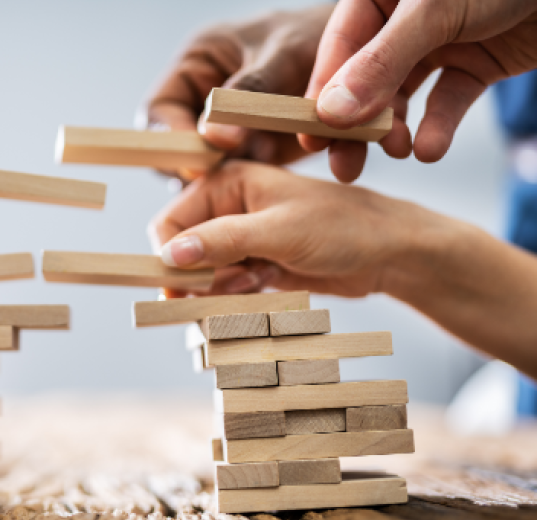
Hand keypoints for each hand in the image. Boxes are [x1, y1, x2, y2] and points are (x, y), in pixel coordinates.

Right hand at [145, 4, 332, 178]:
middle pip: (177, 147)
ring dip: (230, 179)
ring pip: (208, 170)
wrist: (365, 53)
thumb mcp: (285, 56)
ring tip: (263, 171)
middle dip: (199, 167)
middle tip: (226, 179)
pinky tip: (279, 179)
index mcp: (197, 65)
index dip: (170, 139)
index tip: (197, 163)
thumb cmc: (320, 36)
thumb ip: (250, 92)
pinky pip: (240, 178)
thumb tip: (213, 137)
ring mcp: (227, 130)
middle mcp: (204, 99)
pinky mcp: (252, 152)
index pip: (159, 110)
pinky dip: (257, 184)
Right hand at [150, 161, 437, 298]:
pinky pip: (226, 288)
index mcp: (228, 182)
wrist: (390, 254)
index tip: (185, 285)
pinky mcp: (256, 265)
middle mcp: (228, 208)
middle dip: (202, 276)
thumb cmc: (342, 228)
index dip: (171, 256)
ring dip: (222, 289)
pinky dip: (237, 297)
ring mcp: (242, 239)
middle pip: (184, 252)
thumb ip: (222, 241)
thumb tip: (169, 256)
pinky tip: (265, 287)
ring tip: (257, 283)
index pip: (171, 222)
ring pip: (203, 275)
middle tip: (235, 284)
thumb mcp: (279, 232)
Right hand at [302, 0, 536, 181]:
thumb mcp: (435, 9)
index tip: (312, 137)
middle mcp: (402, 18)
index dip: (323, 94)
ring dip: (397, 128)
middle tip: (343, 167)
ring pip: (403, 94)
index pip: (339, 47)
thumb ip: (382, 63)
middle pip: (365, 77)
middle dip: (356, 124)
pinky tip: (431, 148)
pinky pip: (447, 99)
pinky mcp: (475, 61)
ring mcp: (439, 40)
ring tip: (398, 152)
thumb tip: (332, 113)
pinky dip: (438, 126)